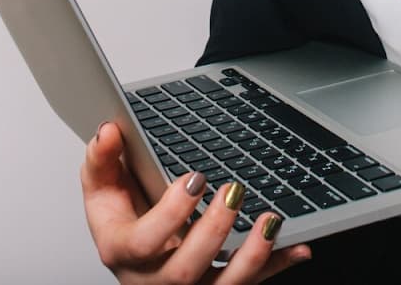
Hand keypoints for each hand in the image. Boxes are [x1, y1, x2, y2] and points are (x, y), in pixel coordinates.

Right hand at [82, 121, 311, 282]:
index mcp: (123, 252)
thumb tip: (108, 131)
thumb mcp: (101, 190)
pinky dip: (277, 264)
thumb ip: (102, 160)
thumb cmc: (121, 223)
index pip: (145, 242)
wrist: (133, 256)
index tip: (194, 178)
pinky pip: (249, 283)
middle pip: (185, 270)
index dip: (172, 212)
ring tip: (270, 219)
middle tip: (233, 191)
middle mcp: (155, 279)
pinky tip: (299, 246)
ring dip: (253, 256)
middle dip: (214, 230)